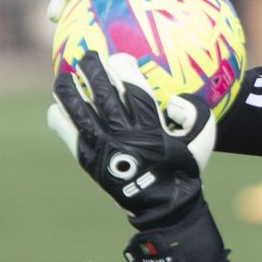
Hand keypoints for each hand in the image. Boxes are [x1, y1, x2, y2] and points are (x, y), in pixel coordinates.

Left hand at [49, 50, 214, 227]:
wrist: (163, 205)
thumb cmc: (183, 169)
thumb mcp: (202, 141)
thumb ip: (197, 113)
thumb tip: (175, 99)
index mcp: (152, 126)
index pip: (131, 85)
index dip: (122, 66)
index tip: (119, 60)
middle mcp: (124, 133)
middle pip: (101, 90)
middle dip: (92, 67)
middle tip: (88, 56)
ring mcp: (102, 145)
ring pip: (76, 106)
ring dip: (67, 87)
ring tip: (65, 78)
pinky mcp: (87, 157)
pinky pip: (65, 128)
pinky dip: (59, 114)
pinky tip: (60, 106)